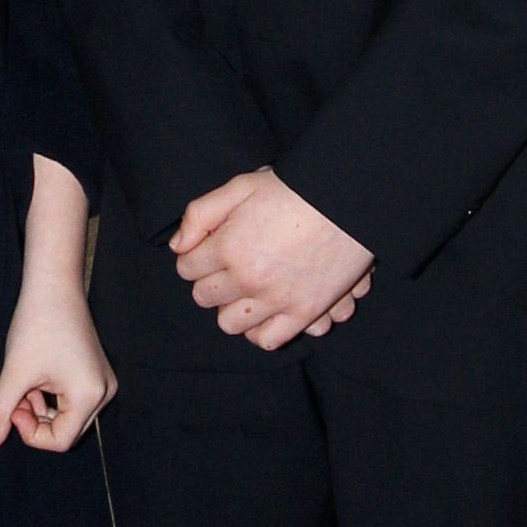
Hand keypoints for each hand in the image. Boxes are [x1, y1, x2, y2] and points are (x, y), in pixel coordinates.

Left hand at [0, 150, 118, 444]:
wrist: (53, 285)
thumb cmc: (37, 325)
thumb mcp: (14, 373)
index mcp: (90, 396)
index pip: (61, 441)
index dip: (30, 433)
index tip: (12, 406)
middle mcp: (104, 393)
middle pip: (65, 430)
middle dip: (34, 420)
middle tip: (15, 395)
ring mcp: (100, 382)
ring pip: (65, 416)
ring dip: (38, 408)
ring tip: (21, 383)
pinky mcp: (93, 373)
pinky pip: (69, 400)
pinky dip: (47, 397)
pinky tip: (31, 378)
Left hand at [171, 170, 375, 351]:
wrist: (348, 199)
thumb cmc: (293, 189)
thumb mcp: (241, 186)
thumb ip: (201, 214)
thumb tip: (178, 246)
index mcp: (227, 247)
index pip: (187, 268)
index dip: (195, 255)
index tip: (209, 248)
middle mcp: (247, 279)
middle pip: (204, 297)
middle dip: (209, 281)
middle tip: (228, 266)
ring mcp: (276, 300)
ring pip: (230, 324)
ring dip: (232, 308)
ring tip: (246, 290)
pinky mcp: (304, 312)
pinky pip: (268, 340)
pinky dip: (261, 331)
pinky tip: (265, 312)